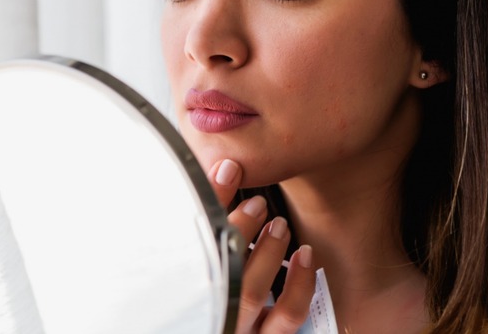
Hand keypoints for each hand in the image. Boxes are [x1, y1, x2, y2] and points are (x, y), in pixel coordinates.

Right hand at [207, 159, 316, 333]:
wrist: (223, 323)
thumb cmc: (209, 286)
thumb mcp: (202, 250)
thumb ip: (208, 215)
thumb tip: (225, 168)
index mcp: (183, 287)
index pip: (190, 241)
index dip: (211, 201)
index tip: (228, 171)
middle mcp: (207, 312)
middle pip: (218, 268)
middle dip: (241, 229)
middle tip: (256, 205)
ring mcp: (236, 329)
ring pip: (251, 294)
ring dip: (268, 252)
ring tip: (277, 225)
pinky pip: (287, 315)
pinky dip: (300, 283)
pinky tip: (304, 256)